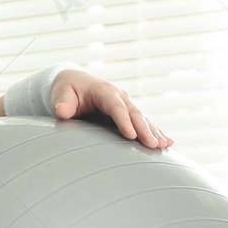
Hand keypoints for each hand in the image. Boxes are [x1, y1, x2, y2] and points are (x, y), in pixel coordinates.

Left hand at [50, 70, 172, 149]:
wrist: (74, 82)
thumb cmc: (67, 90)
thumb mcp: (61, 94)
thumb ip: (62, 103)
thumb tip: (62, 111)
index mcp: (104, 91)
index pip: (116, 107)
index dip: (124, 121)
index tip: (131, 136)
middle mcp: (119, 96)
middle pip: (134, 113)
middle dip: (145, 129)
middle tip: (153, 145)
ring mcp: (126, 103)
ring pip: (142, 118)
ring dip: (154, 131)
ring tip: (163, 145)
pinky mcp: (128, 112)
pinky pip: (144, 122)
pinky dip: (155, 131)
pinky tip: (166, 142)